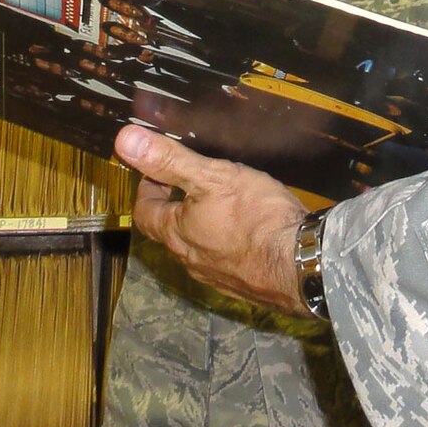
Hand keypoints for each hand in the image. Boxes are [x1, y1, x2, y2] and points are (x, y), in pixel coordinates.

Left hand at [116, 126, 311, 315]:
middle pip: (169, 231)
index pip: (144, 212)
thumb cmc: (256, 217)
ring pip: (196, 248)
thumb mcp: (212, 176)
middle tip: (188, 185)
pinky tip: (246, 233)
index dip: (146, 189)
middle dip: (174, 207)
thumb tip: (125, 141)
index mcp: (176, 233)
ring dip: (200, 227)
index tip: (156, 172)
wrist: (302, 264)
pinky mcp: (241, 285)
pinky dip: (225, 244)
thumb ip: (170, 160)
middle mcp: (189, 259)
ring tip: (220, 205)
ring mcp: (215, 276)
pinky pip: (223, 262)